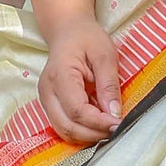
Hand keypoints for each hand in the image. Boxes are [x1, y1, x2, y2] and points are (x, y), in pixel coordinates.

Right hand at [38, 16, 122, 144]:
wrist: (68, 31)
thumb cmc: (86, 38)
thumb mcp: (104, 54)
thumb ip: (108, 84)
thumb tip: (114, 113)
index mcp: (60, 76)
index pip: (77, 110)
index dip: (98, 122)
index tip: (119, 123)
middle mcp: (47, 91)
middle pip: (67, 126)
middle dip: (93, 133)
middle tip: (116, 128)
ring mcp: (46, 99)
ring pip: (63, 130)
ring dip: (87, 135)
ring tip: (108, 127)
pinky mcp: (50, 104)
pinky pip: (64, 125)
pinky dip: (81, 130)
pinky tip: (96, 123)